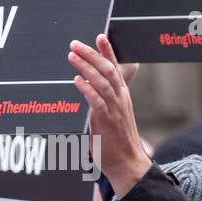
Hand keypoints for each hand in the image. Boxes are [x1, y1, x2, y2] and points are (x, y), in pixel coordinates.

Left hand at [69, 34, 150, 196]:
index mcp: (122, 96)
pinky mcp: (107, 121)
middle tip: (76, 44)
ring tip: (72, 56)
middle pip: (107, 69)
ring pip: (102, 81)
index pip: (115, 68)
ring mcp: (114, 109)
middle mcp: (120, 99)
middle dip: (92, 54)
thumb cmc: (117, 142)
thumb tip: (86, 88)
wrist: (128, 164)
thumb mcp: (113, 116)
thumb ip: (102, 102)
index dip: (107, 51)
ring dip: (86, 67)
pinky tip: (77, 81)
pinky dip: (87, 89)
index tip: (99, 36)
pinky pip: (97, 101)